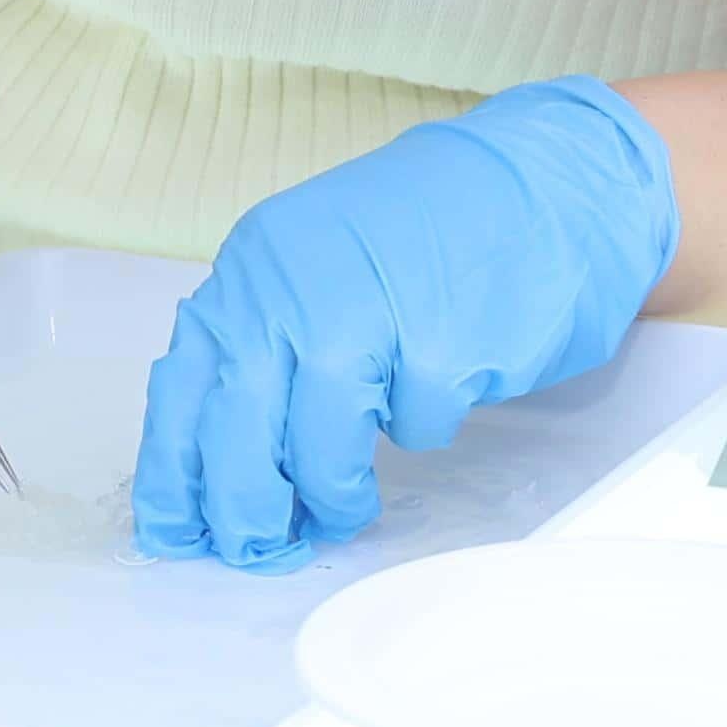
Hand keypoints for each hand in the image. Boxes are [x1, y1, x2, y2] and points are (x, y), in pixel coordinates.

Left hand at [134, 77, 677, 567]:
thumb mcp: (317, 264)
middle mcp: (294, 286)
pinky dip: (424, 427)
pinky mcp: (441, 345)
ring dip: (332, 494)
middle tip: (263, 548)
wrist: (550, 177)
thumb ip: (267, 341)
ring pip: (316, 451)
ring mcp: (366, 311)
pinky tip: (440, 386)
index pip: (183, 392)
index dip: (176, 478)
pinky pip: (414, 430)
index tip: (180, 531)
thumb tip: (223, 455)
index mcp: (256, 266)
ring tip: (350, 501)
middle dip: (246, 512)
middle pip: (237, 434)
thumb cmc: (437, 227)